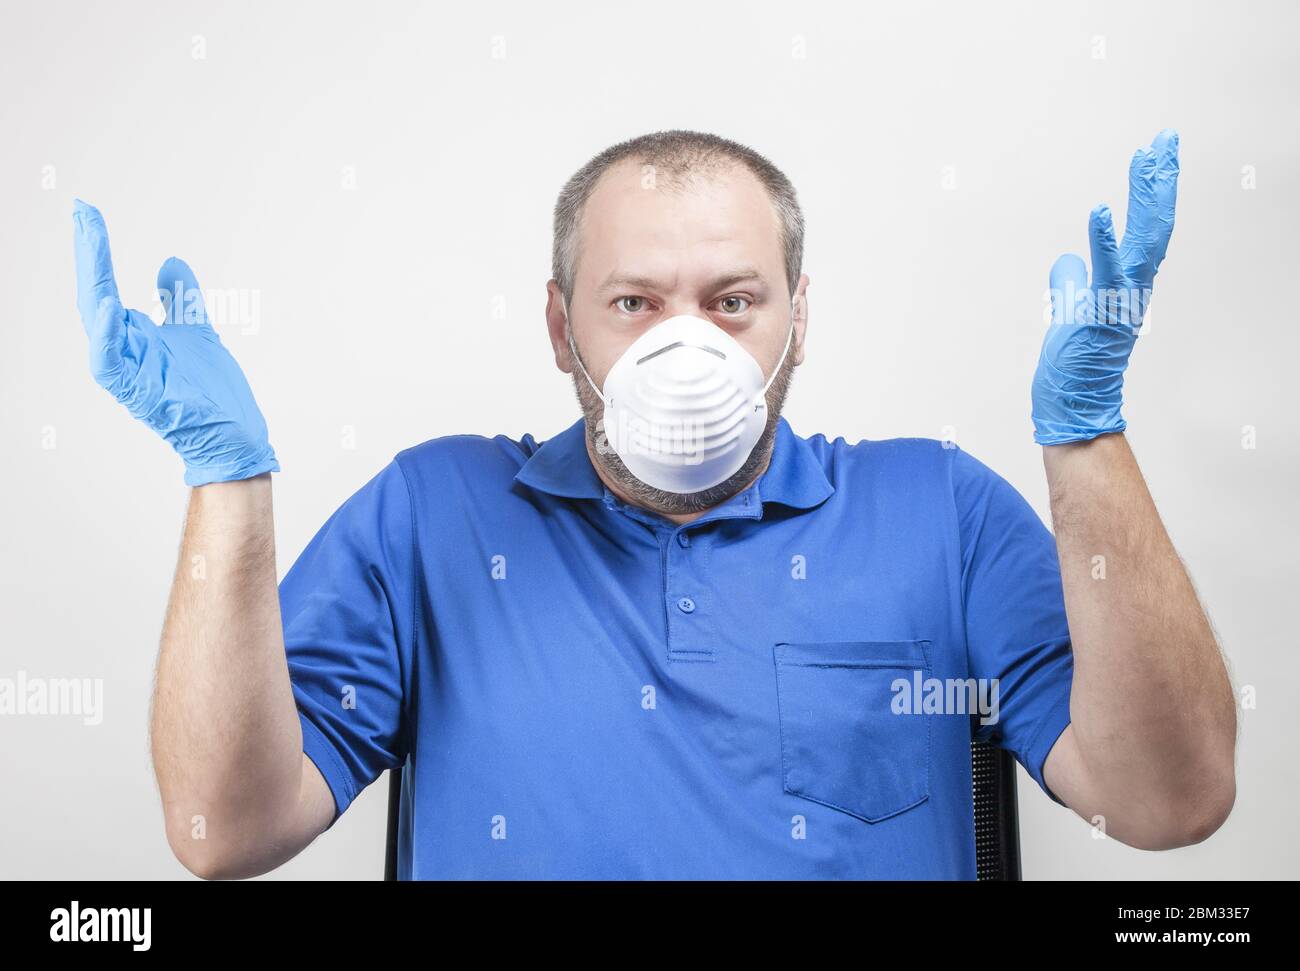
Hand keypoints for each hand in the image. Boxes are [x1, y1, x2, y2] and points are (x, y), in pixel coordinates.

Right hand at [73, 200, 278, 484]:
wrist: (235, 434)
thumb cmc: (213, 391)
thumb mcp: (197, 330)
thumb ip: (181, 298)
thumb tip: (169, 261)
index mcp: (134, 334)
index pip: (106, 284)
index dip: (96, 250)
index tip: (86, 211)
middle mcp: (125, 349)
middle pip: (95, 294)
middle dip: (89, 253)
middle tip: (83, 212)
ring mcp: (129, 371)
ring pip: (97, 321)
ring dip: (94, 279)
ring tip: (91, 238)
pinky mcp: (138, 393)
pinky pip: (110, 363)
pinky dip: (106, 336)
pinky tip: (111, 305)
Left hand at [1031, 129, 1179, 444]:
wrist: (1073, 404)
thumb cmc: (1073, 365)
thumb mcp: (1071, 312)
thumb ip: (1073, 284)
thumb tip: (1067, 262)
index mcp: (1127, 283)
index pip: (1145, 228)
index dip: (1151, 190)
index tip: (1155, 154)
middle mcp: (1132, 287)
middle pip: (1154, 223)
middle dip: (1160, 180)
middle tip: (1166, 139)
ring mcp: (1120, 299)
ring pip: (1142, 240)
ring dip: (1145, 198)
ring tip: (1148, 158)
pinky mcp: (1100, 312)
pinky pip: (1105, 272)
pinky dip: (1103, 241)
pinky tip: (1100, 210)